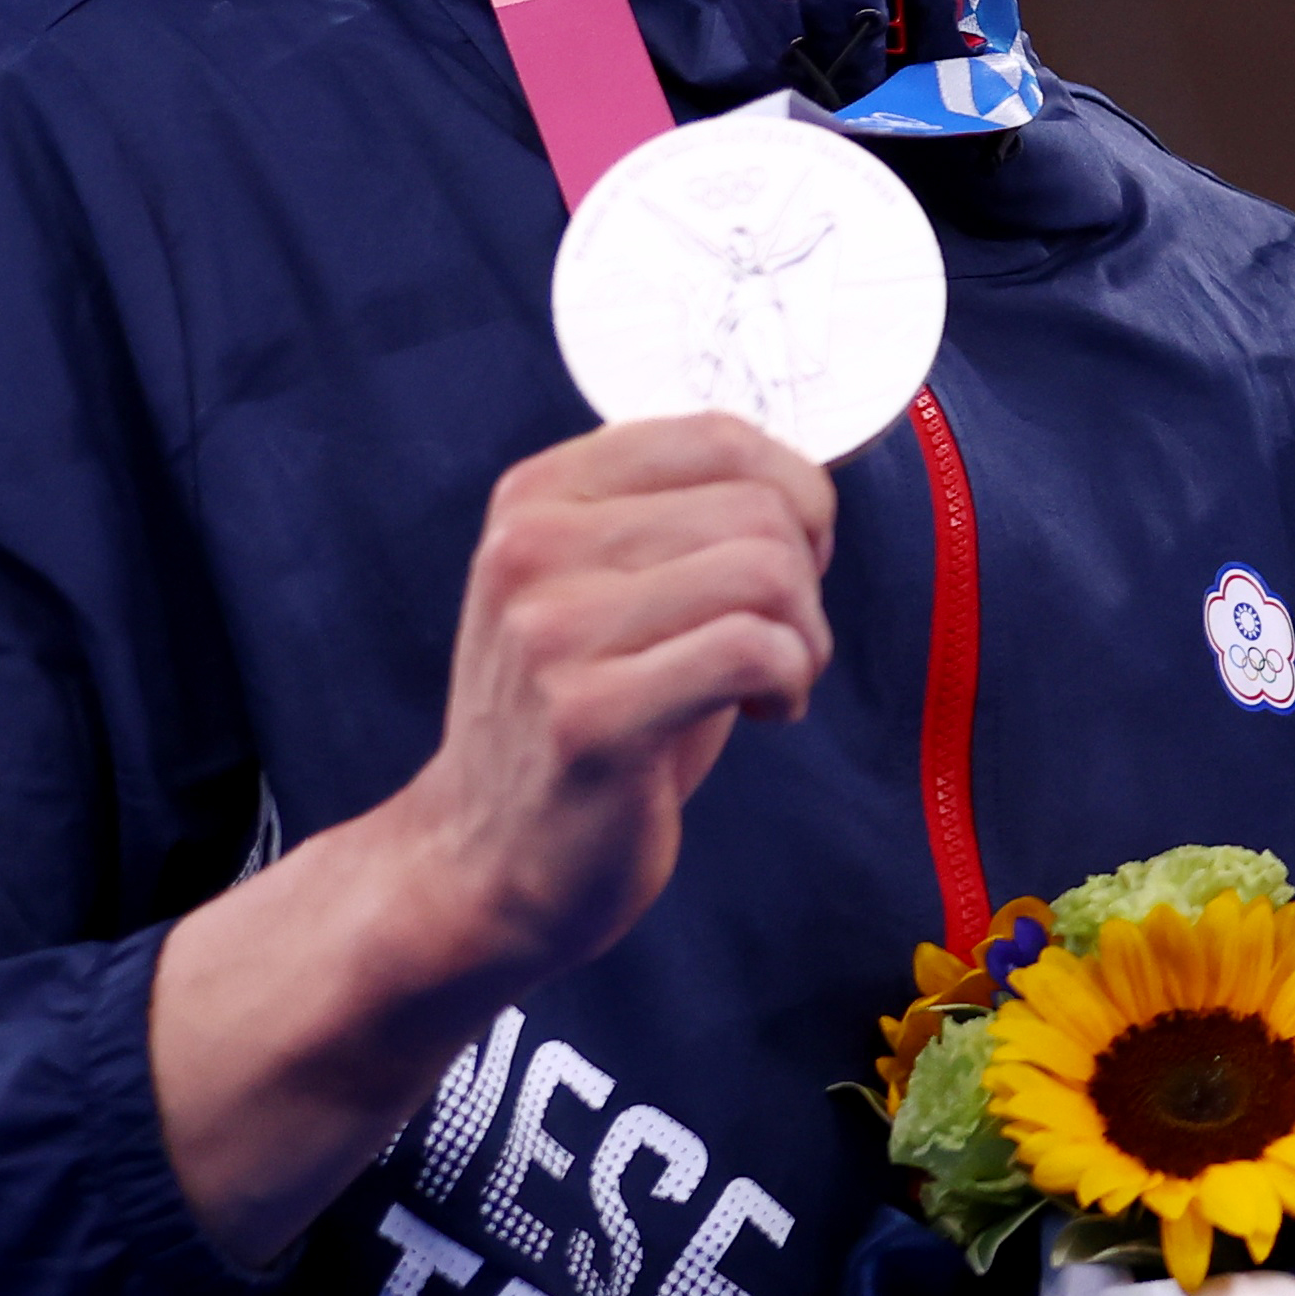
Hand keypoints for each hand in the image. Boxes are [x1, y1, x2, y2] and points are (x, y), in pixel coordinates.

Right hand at [150, 413, 836, 1264]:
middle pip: (758, 510)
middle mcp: (531, 547)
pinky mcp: (589, 714)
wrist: (484, 860)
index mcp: (537, 496)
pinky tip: (766, 714)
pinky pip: (753, 651)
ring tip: (770, 681)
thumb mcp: (615, 589)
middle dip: (807, 580)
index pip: (719, 435)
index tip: (791, 560)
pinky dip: (791, 682)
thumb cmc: (583, 717)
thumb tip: (810, 479)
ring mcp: (550, 630)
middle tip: (781, 641)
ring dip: (805, 636)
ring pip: (766, 573)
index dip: (796, 496)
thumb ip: (687, 519)